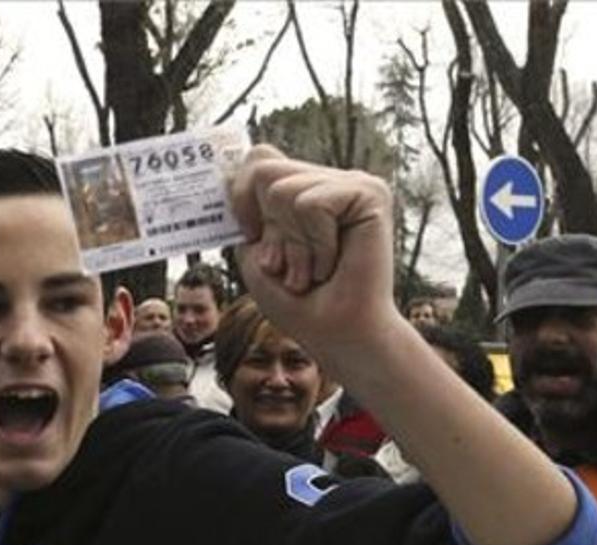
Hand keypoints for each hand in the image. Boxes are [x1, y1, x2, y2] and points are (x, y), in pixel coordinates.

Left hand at [229, 144, 395, 358]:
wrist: (336, 335)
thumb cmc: (298, 302)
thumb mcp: (254, 252)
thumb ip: (244, 209)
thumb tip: (226, 173)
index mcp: (304, 188)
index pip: (258, 159)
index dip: (240, 197)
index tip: (252, 238)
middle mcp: (328, 179)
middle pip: (263, 170)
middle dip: (267, 229)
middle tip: (289, 266)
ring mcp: (350, 183)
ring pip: (282, 189)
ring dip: (291, 244)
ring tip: (312, 271)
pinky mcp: (370, 192)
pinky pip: (311, 204)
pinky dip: (314, 244)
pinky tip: (332, 264)